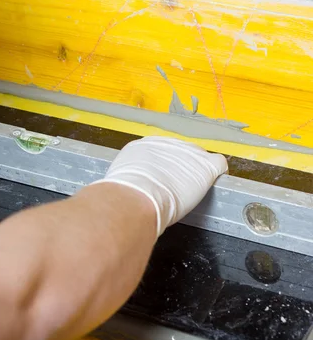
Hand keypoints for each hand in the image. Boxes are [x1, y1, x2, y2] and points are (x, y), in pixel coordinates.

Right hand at [94, 136, 226, 235]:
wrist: (137, 195)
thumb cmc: (126, 192)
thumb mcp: (121, 178)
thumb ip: (130, 176)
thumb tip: (131, 188)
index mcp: (144, 145)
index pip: (158, 151)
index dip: (161, 165)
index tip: (160, 177)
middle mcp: (167, 143)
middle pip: (179, 151)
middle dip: (179, 166)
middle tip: (174, 185)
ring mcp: (187, 153)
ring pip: (197, 157)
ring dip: (195, 170)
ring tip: (191, 186)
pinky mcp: (205, 166)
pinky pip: (218, 163)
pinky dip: (217, 171)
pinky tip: (214, 180)